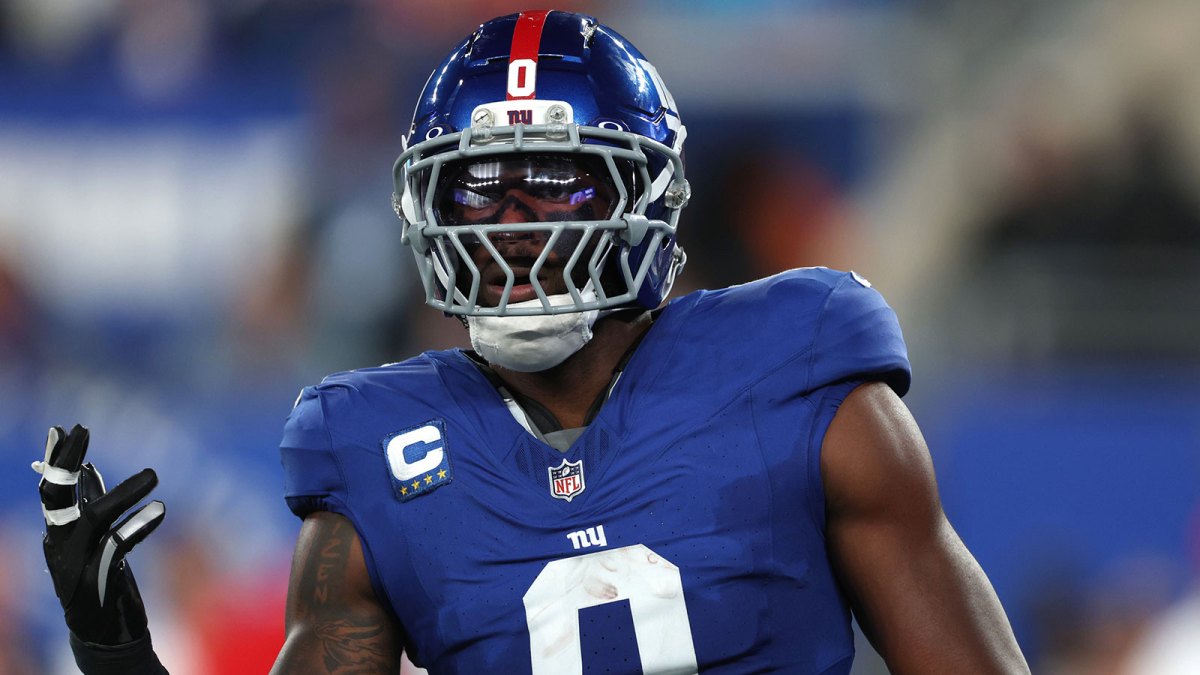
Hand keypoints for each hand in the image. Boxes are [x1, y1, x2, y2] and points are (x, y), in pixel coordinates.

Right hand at [34, 424, 165, 645]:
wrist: (104, 635)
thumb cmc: (102, 582)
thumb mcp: (96, 540)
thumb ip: (92, 506)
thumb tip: (90, 470)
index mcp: (58, 534)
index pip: (52, 490)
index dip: (57, 459)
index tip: (65, 428)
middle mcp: (60, 545)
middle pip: (55, 497)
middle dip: (65, 462)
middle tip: (81, 430)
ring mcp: (76, 563)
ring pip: (93, 519)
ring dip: (122, 494)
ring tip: (153, 475)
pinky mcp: (98, 580)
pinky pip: (117, 546)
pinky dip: (138, 527)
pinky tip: (159, 510)